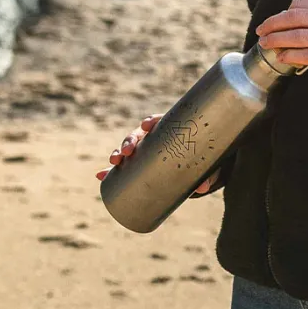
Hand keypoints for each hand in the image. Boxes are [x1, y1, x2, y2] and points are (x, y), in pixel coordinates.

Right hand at [95, 114, 220, 193]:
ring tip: (114, 162)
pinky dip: (110, 171)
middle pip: (140, 134)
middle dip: (130, 140)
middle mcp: (155, 137)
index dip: (151, 121)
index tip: (147, 125)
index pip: (159, 120)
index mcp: (171, 129)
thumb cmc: (203, 159)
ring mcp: (146, 150)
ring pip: (128, 148)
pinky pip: (123, 166)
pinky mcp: (139, 164)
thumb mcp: (206, 166)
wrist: (197, 166)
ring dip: (118, 153)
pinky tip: (100, 175)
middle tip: (128, 151)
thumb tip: (203, 188)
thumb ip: (207, 174)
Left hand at [255, 0, 307, 85]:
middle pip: (297, 17)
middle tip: (261, 31)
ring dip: (278, 40)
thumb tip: (300, 19)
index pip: (302, 4)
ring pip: (300, 36)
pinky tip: (283, 58)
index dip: (283, 12)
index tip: (274, 21)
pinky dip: (293, 56)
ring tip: (266, 44)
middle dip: (274, 24)